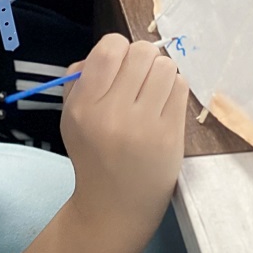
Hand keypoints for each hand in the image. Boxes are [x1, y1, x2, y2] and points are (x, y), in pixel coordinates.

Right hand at [61, 34, 188, 241]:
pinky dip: (172, 88)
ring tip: (152, 90)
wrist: (115, 206)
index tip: (119, 63)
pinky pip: (180, 86)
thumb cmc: (93, 153)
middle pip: (142, 52)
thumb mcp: (71, 117)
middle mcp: (113, 114)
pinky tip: (163, 104)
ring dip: (160, 72)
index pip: (110, 49)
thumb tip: (110, 50)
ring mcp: (144, 126)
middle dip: (141, 58)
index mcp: (84, 106)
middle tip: (138, 77)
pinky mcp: (170, 135)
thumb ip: (80, 78)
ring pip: (165, 66)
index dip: (118, 47)